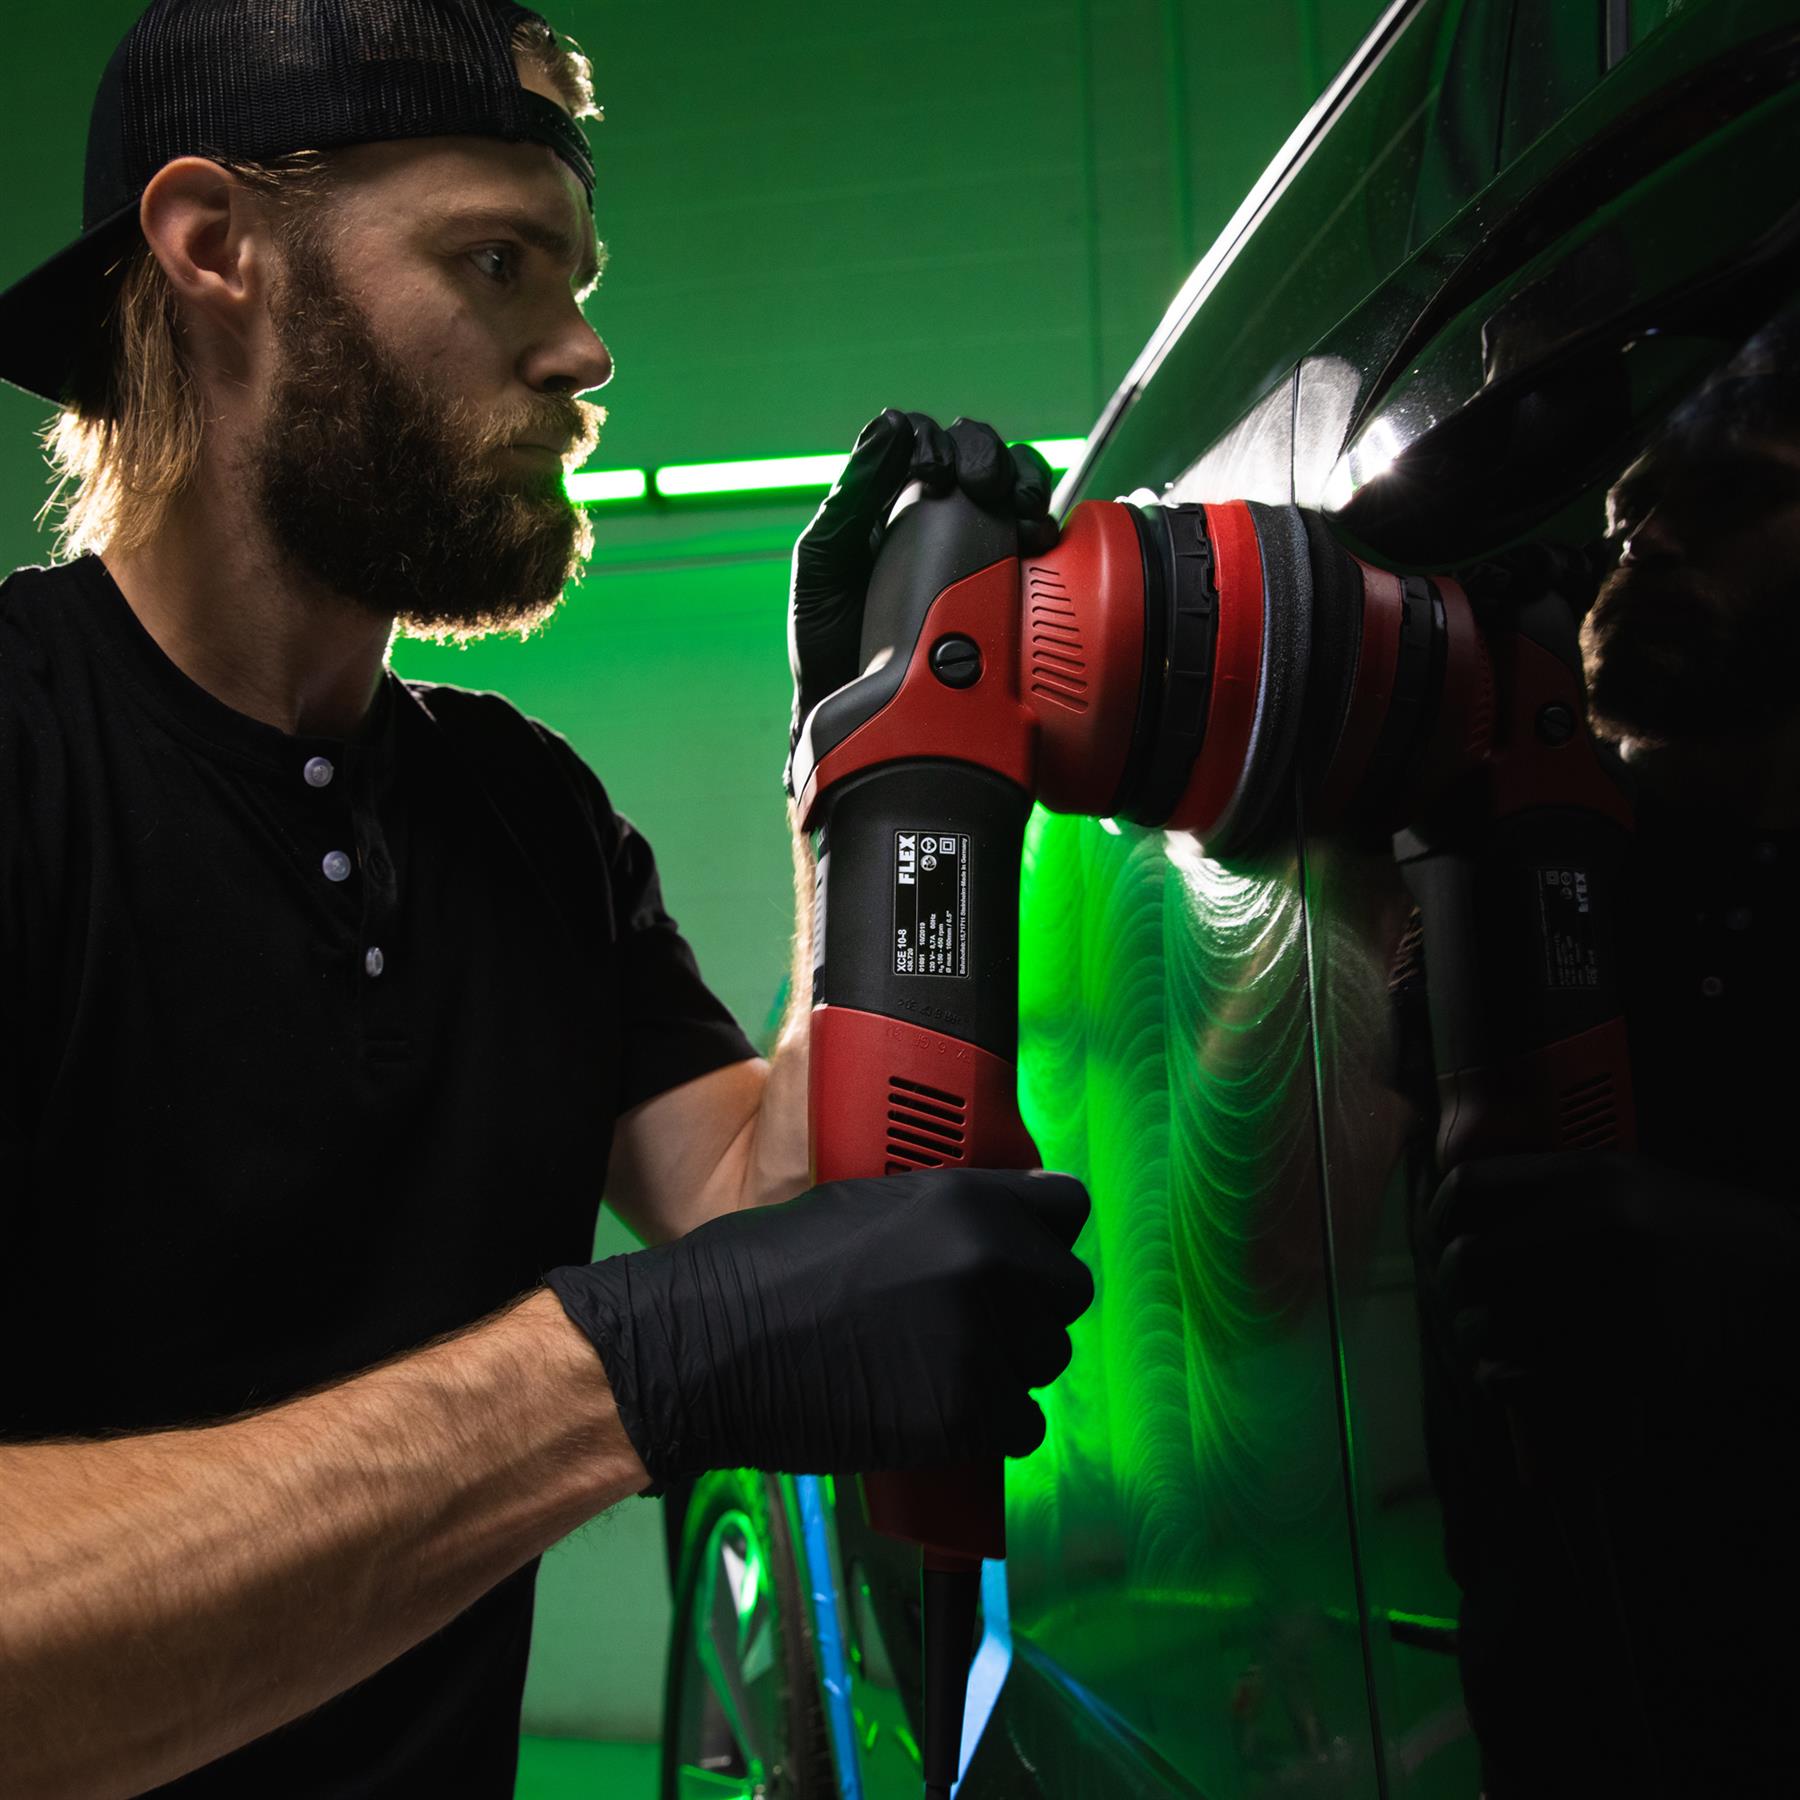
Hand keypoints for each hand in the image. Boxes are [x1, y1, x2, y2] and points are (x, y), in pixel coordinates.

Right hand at [547, 1167, 1092, 1482]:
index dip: (1045, 1233)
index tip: (1024, 1255)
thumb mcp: (870, 1202)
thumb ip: (953, 1208)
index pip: (1069, 1208)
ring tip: (935, 1365)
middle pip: (1068, 1292)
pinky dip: (989, 1426)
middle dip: (1031, 1306)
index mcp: (968, 1201)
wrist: (709, 1348)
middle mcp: (991, 1265)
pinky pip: (1023, 1426)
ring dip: (1007, 1367)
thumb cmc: (770, 1269)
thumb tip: (1019, 1212)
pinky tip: (935, 1410)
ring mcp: (983, 1344)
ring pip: (1046, 1362)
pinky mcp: (966, 1417)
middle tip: (972, 1321)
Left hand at [784, 410, 1054, 793]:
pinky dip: (1041, 522)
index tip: (935, 473)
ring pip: (1011, 485)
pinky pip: (1030, 536)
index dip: (934, 441)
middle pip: (975, 453)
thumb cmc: (828, 645)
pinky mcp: (1004, 582)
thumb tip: (892, 424)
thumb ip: (851, 496)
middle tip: (982, 488)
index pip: (921, 440)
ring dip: (1022, 482)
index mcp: (885, 503)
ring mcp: (972, 548)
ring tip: (1018, 510)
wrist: (859, 719)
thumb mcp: (824, 566)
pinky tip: (1036, 538)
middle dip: (986, 455)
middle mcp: (932, 517)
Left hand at [1427, 1151, 1799, 1396]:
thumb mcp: (1634, 1186)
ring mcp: (1620, 1294)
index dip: (1438, 1219)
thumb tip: (1458, 1201)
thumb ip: (1555, 1189)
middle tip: (1463, 1308)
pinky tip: (1508, 1379)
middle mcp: (1600, 1226)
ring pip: (1491, 1324)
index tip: (1441, 1243)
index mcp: (1594, 1177)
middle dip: (1452, 1292)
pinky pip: (1533, 1375)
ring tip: (1483, 1349)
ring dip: (1473, 1342)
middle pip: (1469, 1259)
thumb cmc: (1707, 1243)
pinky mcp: (1639, 1361)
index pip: (1470, 1185)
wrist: (1798, 1294)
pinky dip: (1505, 1381)